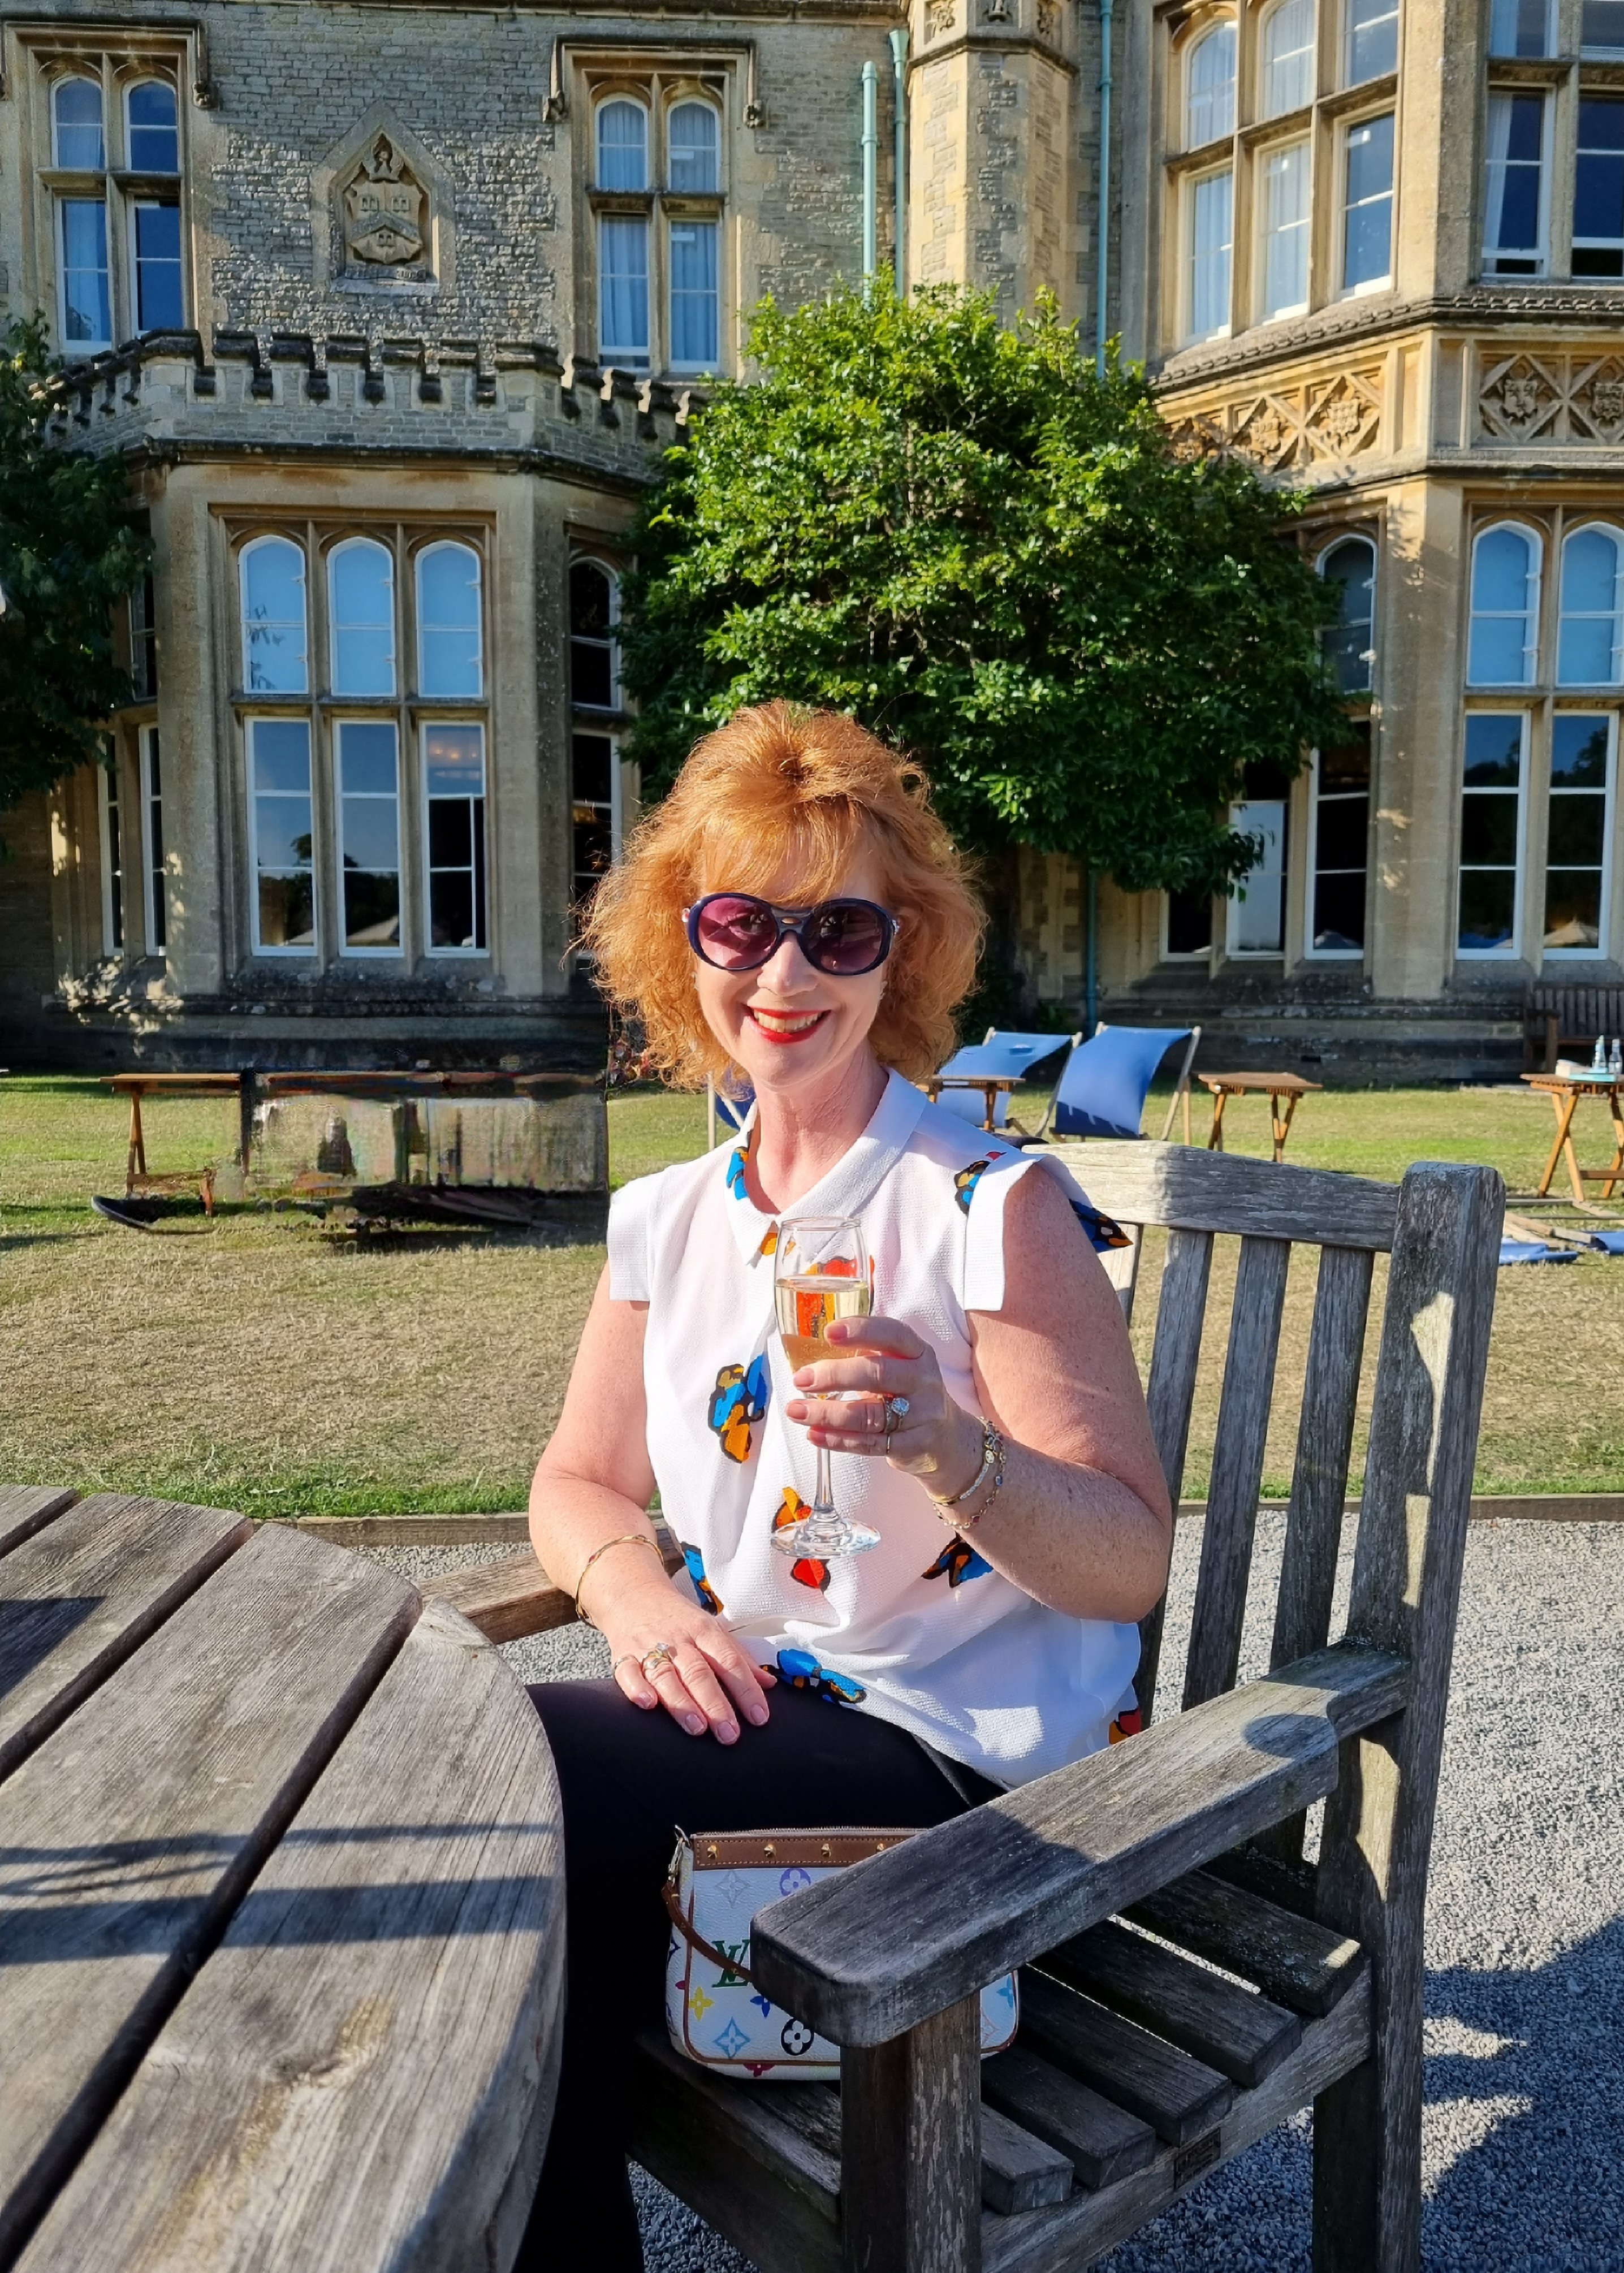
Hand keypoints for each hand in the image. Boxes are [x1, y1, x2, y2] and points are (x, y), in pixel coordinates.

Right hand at [593, 1559, 773, 1743]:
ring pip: (666, 1675)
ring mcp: (649, 1647)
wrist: (633, 1593)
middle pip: (699, 1672)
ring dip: (681, 1702)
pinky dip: (636, 1688)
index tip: (759, 1717)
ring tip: (697, 1727)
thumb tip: (770, 1684)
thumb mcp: (712, 1629)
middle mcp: (678, 1639)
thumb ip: (739, 1657)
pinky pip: (627, 1672)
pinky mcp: (623, 1655)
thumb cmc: (679, 1619)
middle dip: (716, 1705)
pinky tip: (648, 1704)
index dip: (746, 1690)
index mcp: (705, 1631)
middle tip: (729, 1734)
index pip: (730, 1661)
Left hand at [784, 1314, 984, 1497]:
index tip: (828, 1332)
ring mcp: (921, 1416)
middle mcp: (923, 1381)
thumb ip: (867, 1355)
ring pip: (869, 1415)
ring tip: (795, 1410)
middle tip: (801, 1379)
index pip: (893, 1334)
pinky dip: (837, 1440)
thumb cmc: (909, 1392)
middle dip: (835, 1375)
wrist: (948, 1438)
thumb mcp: (901, 1366)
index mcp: (918, 1353)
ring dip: (827, 1413)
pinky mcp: (912, 1446)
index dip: (861, 1330)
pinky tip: (813, 1434)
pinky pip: (869, 1444)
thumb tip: (808, 1348)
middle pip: (878, 1374)